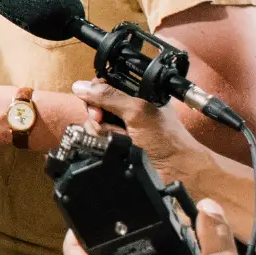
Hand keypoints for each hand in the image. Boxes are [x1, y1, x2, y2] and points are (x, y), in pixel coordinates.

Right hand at [71, 80, 210, 185]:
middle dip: (97, 114)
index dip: (94, 93)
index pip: (104, 85)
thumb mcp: (136, 111)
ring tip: (117, 137)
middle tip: (102, 121)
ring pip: (94, 122)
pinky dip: (102, 142)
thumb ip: (109, 97)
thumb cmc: (166, 138)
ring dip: (101, 131)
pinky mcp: (115, 142)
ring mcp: (120, 126)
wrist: (173, 169)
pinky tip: (114, 145)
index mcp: (136, 92)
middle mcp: (126, 107)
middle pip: (95, 104)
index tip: (95, 104)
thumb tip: (82, 87)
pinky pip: (97, 138)